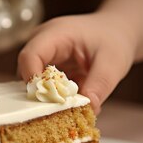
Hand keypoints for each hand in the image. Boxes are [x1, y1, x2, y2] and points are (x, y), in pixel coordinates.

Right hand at [17, 12, 135, 112]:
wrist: (116, 31)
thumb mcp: (113, 63)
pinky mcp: (46, 66)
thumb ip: (100, 85)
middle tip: (60, 111)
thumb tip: (89, 109)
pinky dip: (53, 96)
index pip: (30, 56)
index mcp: (55, 34)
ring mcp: (42, 54)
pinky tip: (69, 103)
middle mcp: (42, 42)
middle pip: (26, 71)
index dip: (34, 81)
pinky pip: (42, 85)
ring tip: (67, 107)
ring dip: (47, 97)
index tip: (49, 102)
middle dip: (41, 93)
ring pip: (33, 81)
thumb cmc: (114, 40)